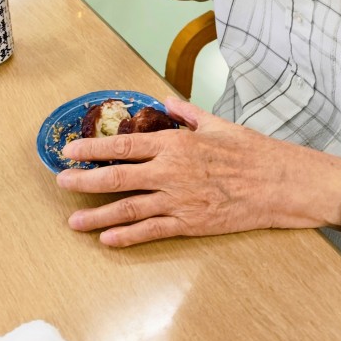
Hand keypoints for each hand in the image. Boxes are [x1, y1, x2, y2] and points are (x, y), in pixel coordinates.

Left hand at [56, 97, 340, 246]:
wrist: (279, 182)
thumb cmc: (251, 150)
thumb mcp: (217, 123)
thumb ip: (186, 113)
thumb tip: (165, 101)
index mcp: (176, 143)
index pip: (124, 145)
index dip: (94, 149)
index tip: (70, 151)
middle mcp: (171, 171)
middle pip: (118, 178)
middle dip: (84, 181)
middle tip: (61, 182)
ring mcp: (179, 200)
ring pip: (129, 208)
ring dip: (97, 215)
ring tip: (73, 220)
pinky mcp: (190, 223)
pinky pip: (152, 231)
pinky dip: (127, 236)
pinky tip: (108, 239)